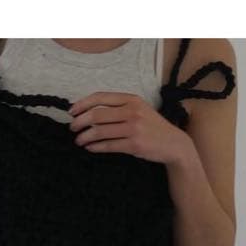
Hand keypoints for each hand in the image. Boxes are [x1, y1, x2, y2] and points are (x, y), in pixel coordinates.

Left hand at [68, 91, 190, 165]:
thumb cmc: (151, 127)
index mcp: (131, 99)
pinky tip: (90, 148)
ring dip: (85, 136)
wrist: (173, 143)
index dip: (83, 104)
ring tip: (78, 140)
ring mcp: (134, 128)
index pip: (101, 98)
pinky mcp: (134, 144)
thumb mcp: (139, 110)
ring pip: (100, 131)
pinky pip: (108, 145)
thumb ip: (119, 108)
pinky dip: (95, 147)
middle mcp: (132, 111)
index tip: (72, 111)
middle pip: (97, 115)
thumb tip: (91, 111)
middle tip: (73, 128)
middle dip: (80, 122)